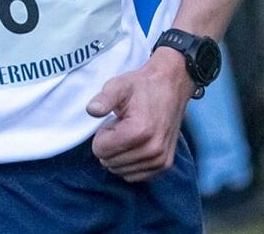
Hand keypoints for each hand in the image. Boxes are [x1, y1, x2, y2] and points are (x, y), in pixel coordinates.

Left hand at [87, 47, 193, 181]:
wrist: (171, 86)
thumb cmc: (142, 86)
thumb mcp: (119, 86)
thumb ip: (104, 99)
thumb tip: (91, 110)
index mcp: (139, 131)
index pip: (100, 150)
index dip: (102, 134)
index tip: (114, 121)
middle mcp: (152, 150)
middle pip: (109, 162)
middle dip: (110, 145)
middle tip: (123, 126)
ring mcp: (160, 159)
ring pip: (120, 171)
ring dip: (119, 155)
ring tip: (130, 134)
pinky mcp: (165, 165)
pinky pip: (135, 176)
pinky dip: (128, 164)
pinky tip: (135, 146)